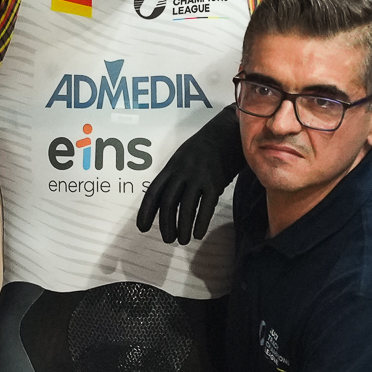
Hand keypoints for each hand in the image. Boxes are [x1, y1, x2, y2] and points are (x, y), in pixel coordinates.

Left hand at [138, 106, 244, 242]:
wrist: (229, 131)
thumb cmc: (207, 146)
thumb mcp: (184, 156)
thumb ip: (176, 176)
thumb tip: (171, 200)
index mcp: (171, 166)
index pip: (154, 191)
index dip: (146, 211)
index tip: (142, 227)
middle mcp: (182, 172)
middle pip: (168, 202)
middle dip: (166, 223)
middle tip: (167, 239)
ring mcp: (198, 176)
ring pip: (186, 206)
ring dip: (182, 227)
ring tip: (182, 240)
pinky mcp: (215, 181)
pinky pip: (206, 206)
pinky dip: (201, 222)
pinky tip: (198, 234)